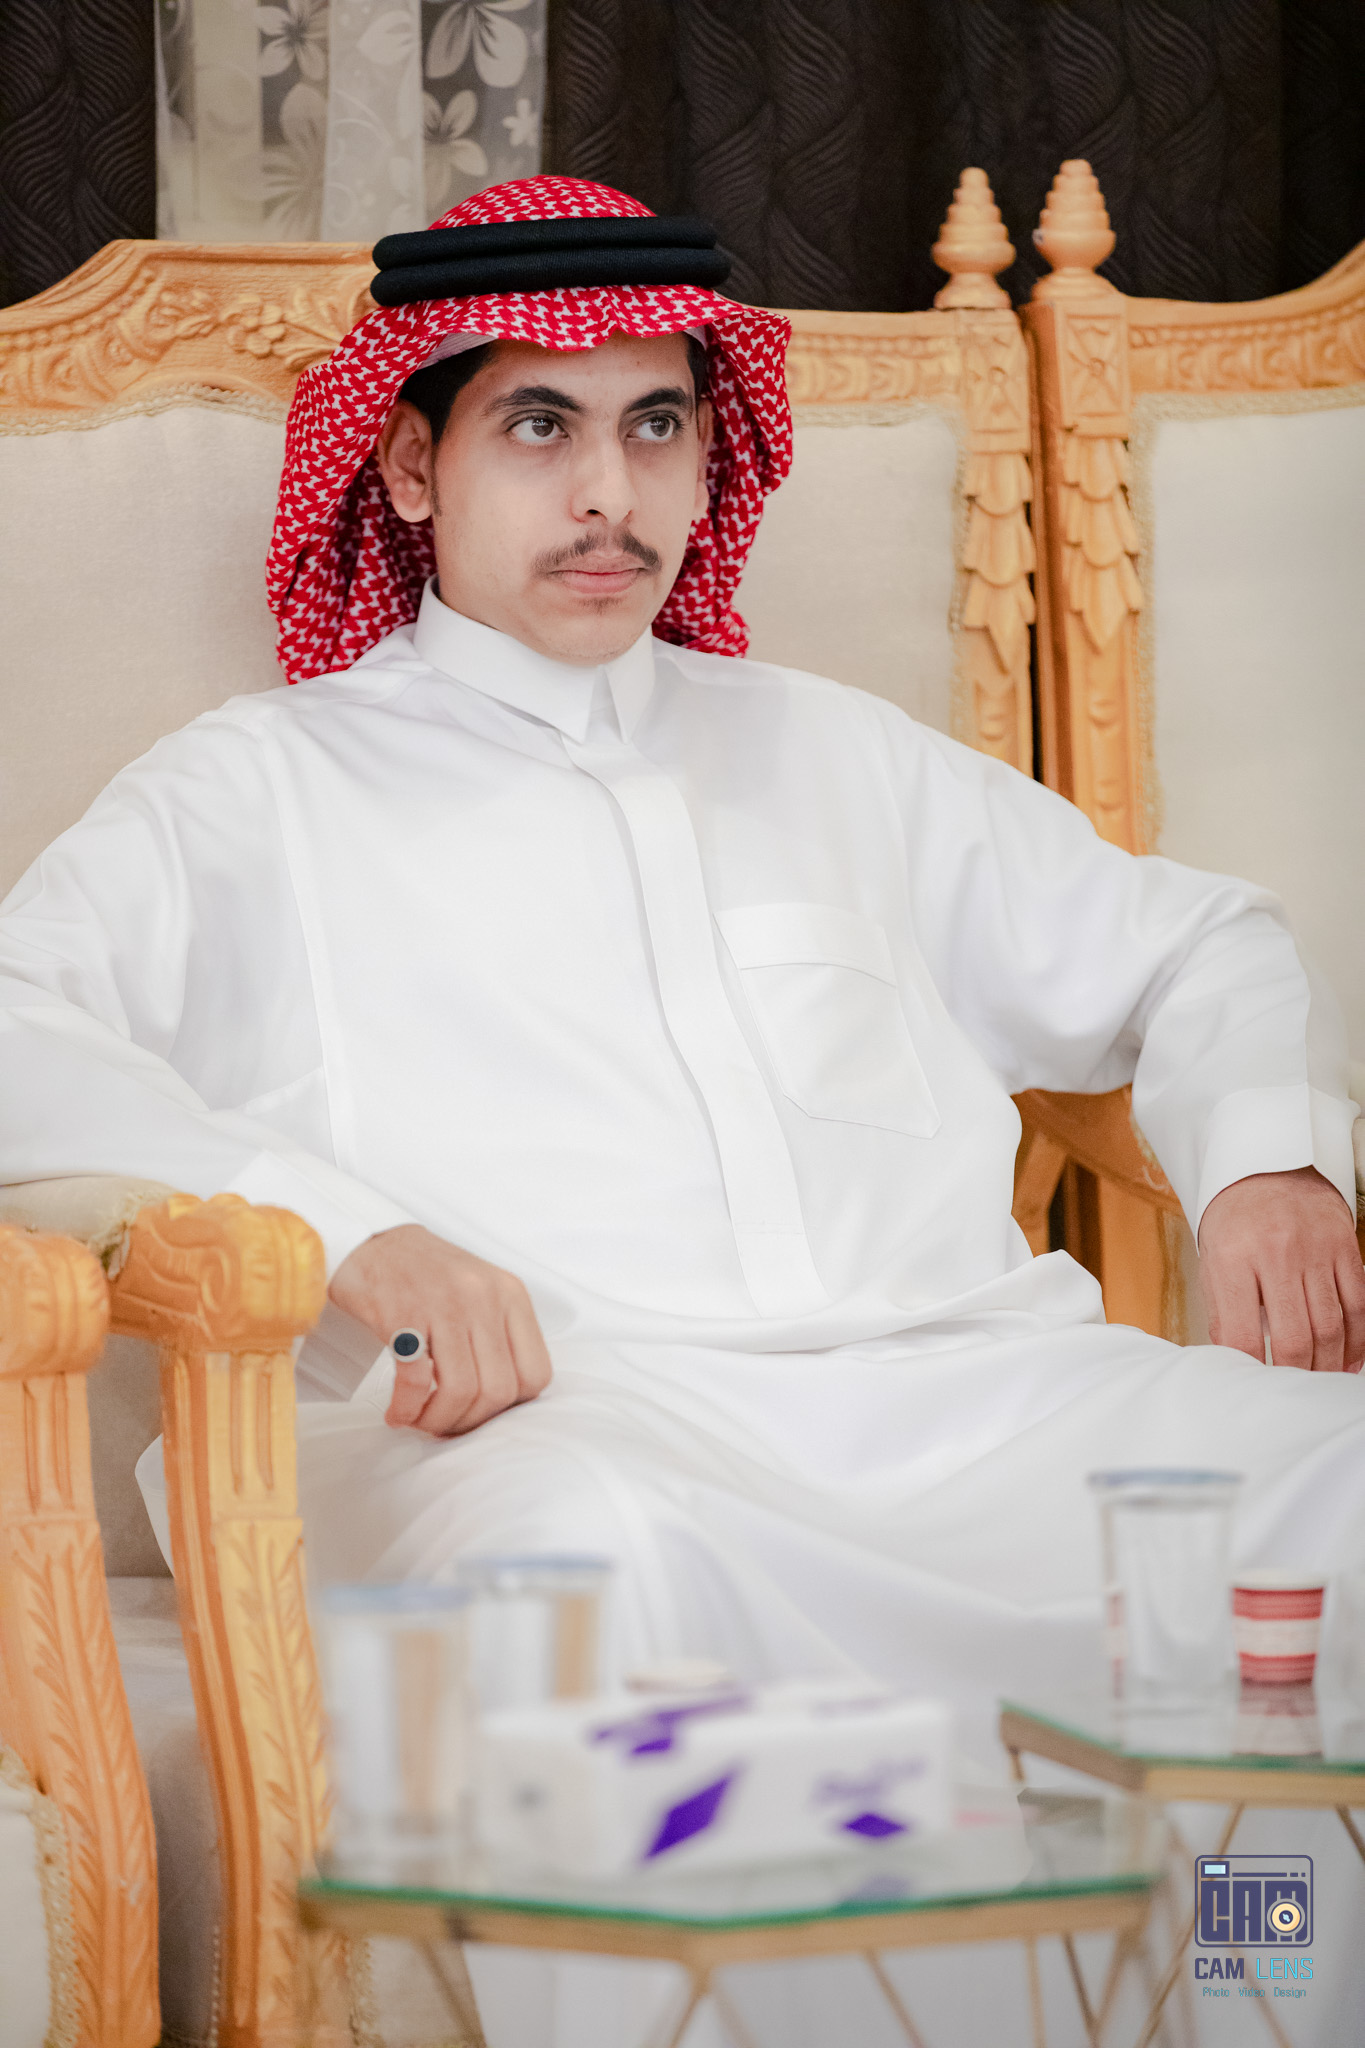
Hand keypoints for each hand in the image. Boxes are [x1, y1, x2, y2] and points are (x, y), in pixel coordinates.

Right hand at [329, 1224, 551, 1433]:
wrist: (374, 1244)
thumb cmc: (429, 1276)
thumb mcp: (482, 1294)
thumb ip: (500, 1339)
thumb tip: (501, 1405)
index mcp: (511, 1295)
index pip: (536, 1375)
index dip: (508, 1407)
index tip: (479, 1412)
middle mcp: (485, 1297)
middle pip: (498, 1391)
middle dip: (469, 1421)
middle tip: (443, 1422)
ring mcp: (446, 1304)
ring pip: (462, 1391)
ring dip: (437, 1420)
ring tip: (418, 1420)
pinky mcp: (404, 1314)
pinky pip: (416, 1381)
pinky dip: (406, 1408)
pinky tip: (396, 1413)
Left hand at [1198, 1166, 1364, 1372]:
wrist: (1265, 1168)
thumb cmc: (1234, 1224)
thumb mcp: (1214, 1263)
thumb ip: (1224, 1313)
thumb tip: (1234, 1363)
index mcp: (1233, 1259)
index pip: (1242, 1333)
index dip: (1251, 1370)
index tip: (1256, 1388)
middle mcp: (1276, 1254)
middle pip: (1296, 1336)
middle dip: (1296, 1374)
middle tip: (1293, 1392)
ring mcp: (1315, 1250)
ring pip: (1331, 1326)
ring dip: (1328, 1364)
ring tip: (1319, 1381)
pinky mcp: (1344, 1247)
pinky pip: (1359, 1304)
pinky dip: (1358, 1340)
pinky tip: (1348, 1360)